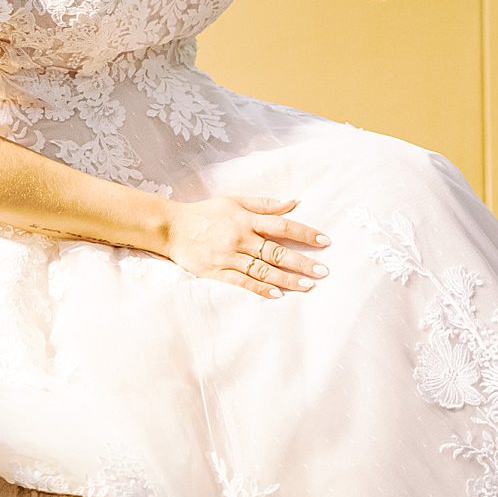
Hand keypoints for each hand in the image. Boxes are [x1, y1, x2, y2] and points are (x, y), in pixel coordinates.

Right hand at [166, 195, 329, 297]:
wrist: (172, 228)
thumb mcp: (235, 201)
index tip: (325, 241)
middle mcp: (240, 238)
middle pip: (276, 251)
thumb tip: (294, 202)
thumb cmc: (206, 213)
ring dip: (286, 279)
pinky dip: (260, 288)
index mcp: (247, 219)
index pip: (282, 226)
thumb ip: (265, 204)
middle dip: (301, 262)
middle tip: (323, 271)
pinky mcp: (217, 272)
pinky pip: (242, 282)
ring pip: (262, 269)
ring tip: (307, 286)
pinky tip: (278, 295)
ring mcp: (229, 256)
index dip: (305, 233)